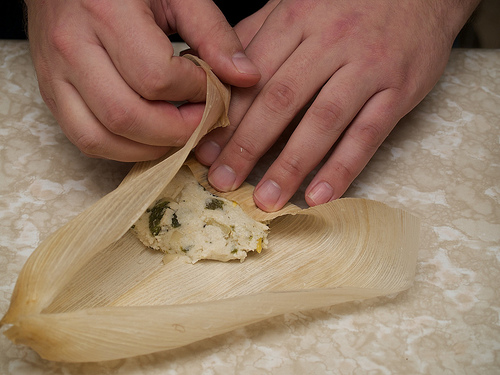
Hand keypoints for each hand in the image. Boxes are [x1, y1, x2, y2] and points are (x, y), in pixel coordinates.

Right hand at [25, 0, 259, 160]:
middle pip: (128, 116)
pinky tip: (149, 137)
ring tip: (178, 132)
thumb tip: (246, 77)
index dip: (196, 92)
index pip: (157, 77)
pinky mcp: (50, 93)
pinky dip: (122, 149)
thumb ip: (213, 33)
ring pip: (101, 137)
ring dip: (149, 148)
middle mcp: (72, 47)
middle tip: (203, 121)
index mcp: (106, 12)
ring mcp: (54, 74)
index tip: (215, 88)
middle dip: (177, 131)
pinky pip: (85, 139)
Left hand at [195, 0, 478, 210]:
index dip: (227, 116)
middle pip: (281, 100)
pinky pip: (367, 135)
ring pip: (322, 122)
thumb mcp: (297, 6)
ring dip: (291, 165)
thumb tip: (214, 75)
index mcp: (297, 20)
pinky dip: (342, 168)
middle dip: (247, 146)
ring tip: (267, 200)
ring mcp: (367, 67)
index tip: (205, 150)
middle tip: (222, 182)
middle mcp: (330, 43)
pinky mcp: (399, 90)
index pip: (254, 76)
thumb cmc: (348, 4)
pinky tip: (319, 197)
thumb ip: (257, 39)